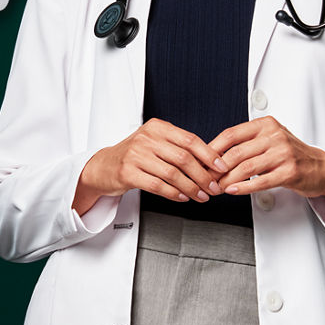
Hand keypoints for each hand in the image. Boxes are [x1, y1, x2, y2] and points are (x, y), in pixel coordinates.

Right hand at [75, 119, 226, 214]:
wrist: (104, 166)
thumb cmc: (134, 155)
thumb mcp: (155, 142)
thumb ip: (178, 147)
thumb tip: (211, 161)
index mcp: (157, 127)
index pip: (189, 139)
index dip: (208, 154)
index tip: (221, 167)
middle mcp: (146, 138)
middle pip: (183, 158)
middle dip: (203, 175)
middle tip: (213, 187)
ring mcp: (135, 155)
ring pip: (172, 174)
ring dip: (191, 188)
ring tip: (201, 196)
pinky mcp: (128, 173)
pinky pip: (158, 186)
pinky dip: (174, 193)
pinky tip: (183, 197)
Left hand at [209, 117, 324, 213]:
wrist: (320, 168)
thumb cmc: (289, 154)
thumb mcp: (269, 140)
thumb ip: (246, 143)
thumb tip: (213, 155)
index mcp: (265, 125)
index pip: (231, 134)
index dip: (212, 149)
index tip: (201, 160)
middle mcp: (274, 136)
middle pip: (236, 153)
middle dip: (217, 169)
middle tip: (206, 178)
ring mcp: (283, 153)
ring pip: (245, 168)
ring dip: (227, 180)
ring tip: (216, 188)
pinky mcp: (289, 171)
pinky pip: (260, 181)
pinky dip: (242, 187)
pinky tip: (232, 191)